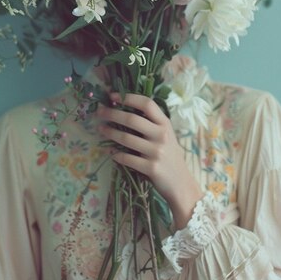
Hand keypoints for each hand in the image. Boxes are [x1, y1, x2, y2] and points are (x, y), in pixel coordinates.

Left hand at [97, 92, 204, 228]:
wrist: (181, 183)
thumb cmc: (170, 156)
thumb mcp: (166, 135)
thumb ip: (152, 123)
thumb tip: (125, 109)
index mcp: (165, 124)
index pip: (147, 104)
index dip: (129, 98)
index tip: (113, 96)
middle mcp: (161, 135)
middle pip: (132, 119)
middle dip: (112, 114)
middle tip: (99, 111)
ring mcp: (156, 152)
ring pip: (126, 138)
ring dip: (110, 132)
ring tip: (101, 129)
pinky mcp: (151, 168)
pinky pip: (127, 158)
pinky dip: (115, 154)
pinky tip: (109, 151)